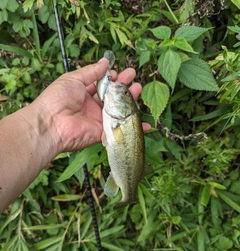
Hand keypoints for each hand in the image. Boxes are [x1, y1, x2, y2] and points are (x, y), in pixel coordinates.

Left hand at [33, 58, 149, 152]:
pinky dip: (133, 128)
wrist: (51, 124)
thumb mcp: (74, 79)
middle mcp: (92, 106)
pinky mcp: (102, 132)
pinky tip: (144, 123)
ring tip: (138, 89)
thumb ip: (91, 72)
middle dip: (124, 86)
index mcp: (84, 92)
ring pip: (118, 111)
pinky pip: (119, 129)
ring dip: (129, 102)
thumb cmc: (58, 98)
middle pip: (112, 96)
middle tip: (134, 77)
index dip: (112, 78)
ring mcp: (98, 119)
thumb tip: (105, 62)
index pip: (102, 84)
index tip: (120, 72)